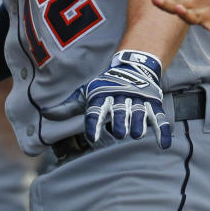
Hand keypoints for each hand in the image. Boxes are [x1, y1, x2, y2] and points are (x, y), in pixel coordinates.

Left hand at [42, 50, 170, 148]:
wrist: (133, 66)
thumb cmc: (106, 85)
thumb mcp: (88, 92)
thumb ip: (69, 106)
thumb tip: (46, 114)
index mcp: (103, 95)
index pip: (96, 110)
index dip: (94, 124)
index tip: (92, 137)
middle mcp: (121, 98)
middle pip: (120, 113)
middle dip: (120, 122)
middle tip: (119, 132)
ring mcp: (139, 101)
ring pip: (139, 115)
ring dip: (138, 125)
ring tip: (135, 134)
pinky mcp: (153, 105)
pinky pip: (160, 119)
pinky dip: (162, 131)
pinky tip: (162, 144)